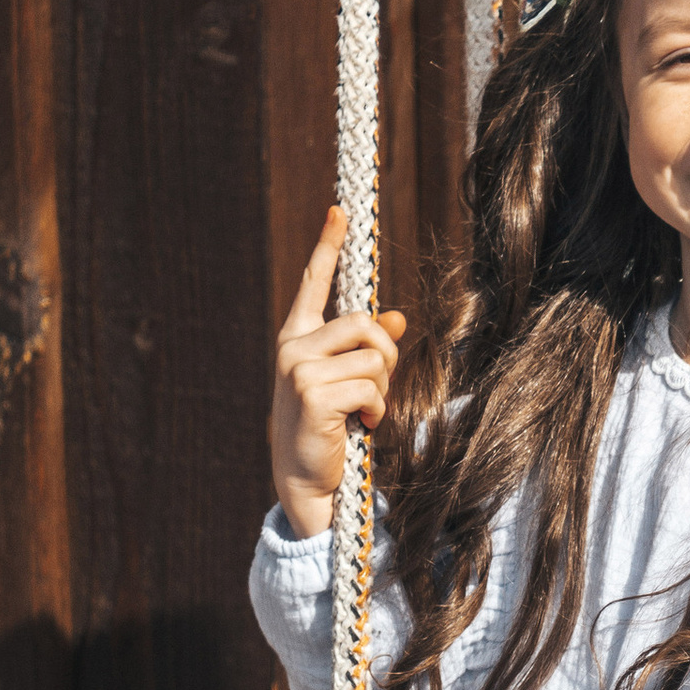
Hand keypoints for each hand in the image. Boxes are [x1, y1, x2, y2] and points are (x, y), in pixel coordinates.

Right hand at [272, 204, 407, 537]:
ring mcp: (297, 369)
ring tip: (363, 412)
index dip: (328, 245)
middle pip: (364, 323)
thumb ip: (368, 348)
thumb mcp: (350, 382)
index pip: (313, 282)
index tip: (341, 209)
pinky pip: (370, 386)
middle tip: (377, 388)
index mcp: (297, 337)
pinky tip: (359, 425)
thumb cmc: (330, 428)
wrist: (309, 479)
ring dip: (382, 389)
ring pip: (373, 357)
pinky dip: (377, 409)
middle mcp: (292, 347)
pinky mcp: (311, 394)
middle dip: (385, 356)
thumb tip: (397, 317)